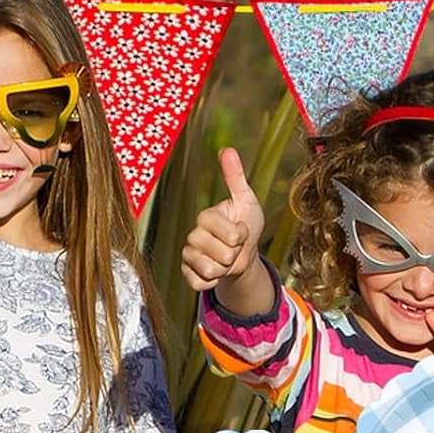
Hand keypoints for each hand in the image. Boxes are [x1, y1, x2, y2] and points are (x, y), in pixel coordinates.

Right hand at [180, 147, 265, 292]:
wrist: (244, 255)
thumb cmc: (246, 225)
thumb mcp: (245, 200)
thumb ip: (235, 176)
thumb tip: (227, 149)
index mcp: (205, 216)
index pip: (230, 234)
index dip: (241, 236)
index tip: (241, 230)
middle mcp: (192, 235)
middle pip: (221, 254)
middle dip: (234, 254)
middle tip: (233, 247)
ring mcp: (188, 255)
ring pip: (210, 270)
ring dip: (225, 268)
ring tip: (225, 258)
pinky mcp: (187, 274)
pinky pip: (200, 283)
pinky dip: (214, 281)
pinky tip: (216, 272)